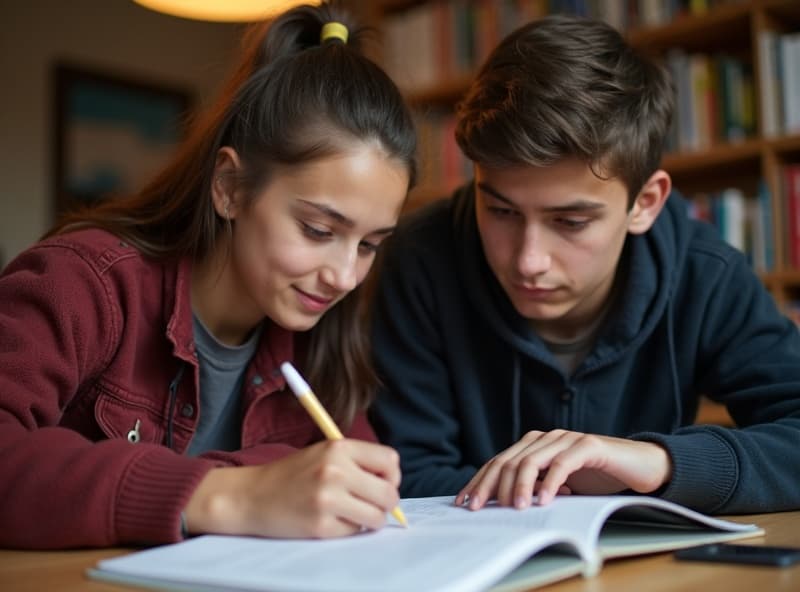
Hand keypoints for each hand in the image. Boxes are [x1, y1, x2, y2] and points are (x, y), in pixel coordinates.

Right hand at [184, 439, 400, 537]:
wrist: (252, 495)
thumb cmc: (293, 474)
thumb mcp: (324, 453)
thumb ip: (357, 462)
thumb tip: (393, 484)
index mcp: (338, 448)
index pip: (390, 461)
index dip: (391, 475)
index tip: (382, 482)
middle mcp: (335, 471)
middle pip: (388, 493)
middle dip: (386, 503)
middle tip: (372, 504)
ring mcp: (327, 499)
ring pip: (376, 517)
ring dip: (370, 519)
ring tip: (353, 514)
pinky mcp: (320, 526)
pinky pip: (354, 532)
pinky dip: (348, 529)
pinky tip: (331, 520)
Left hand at [455, 430, 671, 509]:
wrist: (638, 465)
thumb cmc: (596, 477)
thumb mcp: (558, 486)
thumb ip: (534, 489)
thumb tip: (502, 506)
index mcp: (534, 445)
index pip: (499, 462)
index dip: (480, 481)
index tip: (464, 501)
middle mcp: (546, 438)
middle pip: (509, 461)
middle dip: (491, 485)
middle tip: (480, 507)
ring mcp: (566, 439)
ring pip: (532, 460)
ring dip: (520, 486)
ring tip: (516, 508)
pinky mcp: (588, 445)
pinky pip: (563, 463)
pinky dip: (551, 483)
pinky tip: (544, 501)